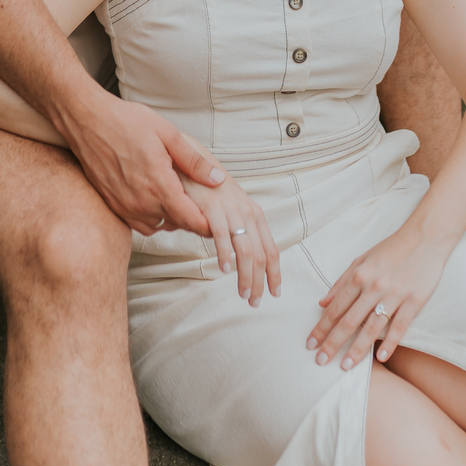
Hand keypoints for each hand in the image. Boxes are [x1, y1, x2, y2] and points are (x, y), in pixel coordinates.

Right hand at [67, 94, 226, 237]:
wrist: (87, 121)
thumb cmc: (126, 122)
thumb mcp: (168, 134)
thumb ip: (193, 161)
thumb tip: (217, 179)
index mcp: (158, 185)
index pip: (190, 219)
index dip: (207, 224)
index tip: (217, 220)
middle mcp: (140, 202)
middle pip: (176, 224)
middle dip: (193, 219)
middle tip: (204, 206)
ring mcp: (124, 206)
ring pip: (158, 225)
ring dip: (172, 219)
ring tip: (180, 201)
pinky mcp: (112, 205)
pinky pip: (139, 223)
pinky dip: (152, 218)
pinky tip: (157, 200)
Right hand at [179, 171, 280, 306]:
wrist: (190, 164)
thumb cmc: (208, 190)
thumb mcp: (230, 210)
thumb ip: (237, 231)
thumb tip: (240, 259)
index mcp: (255, 215)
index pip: (271, 249)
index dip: (275, 273)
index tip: (275, 292)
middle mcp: (247, 212)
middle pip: (261, 255)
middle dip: (259, 282)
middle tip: (254, 301)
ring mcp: (231, 210)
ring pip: (246, 250)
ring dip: (246, 276)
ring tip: (243, 294)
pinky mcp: (212, 208)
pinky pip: (222, 236)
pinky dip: (225, 255)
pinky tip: (225, 270)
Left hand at [306, 215, 455, 369]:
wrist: (425, 238)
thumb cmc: (392, 248)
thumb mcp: (362, 259)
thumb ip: (342, 281)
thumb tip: (322, 303)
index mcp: (360, 275)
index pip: (336, 307)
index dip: (321, 327)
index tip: (310, 343)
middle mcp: (374, 286)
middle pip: (350, 321)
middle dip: (333, 343)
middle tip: (320, 361)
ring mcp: (395, 295)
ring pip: (372, 328)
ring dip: (357, 349)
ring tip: (345, 367)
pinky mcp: (414, 301)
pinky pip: (400, 326)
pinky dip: (390, 343)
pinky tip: (381, 358)